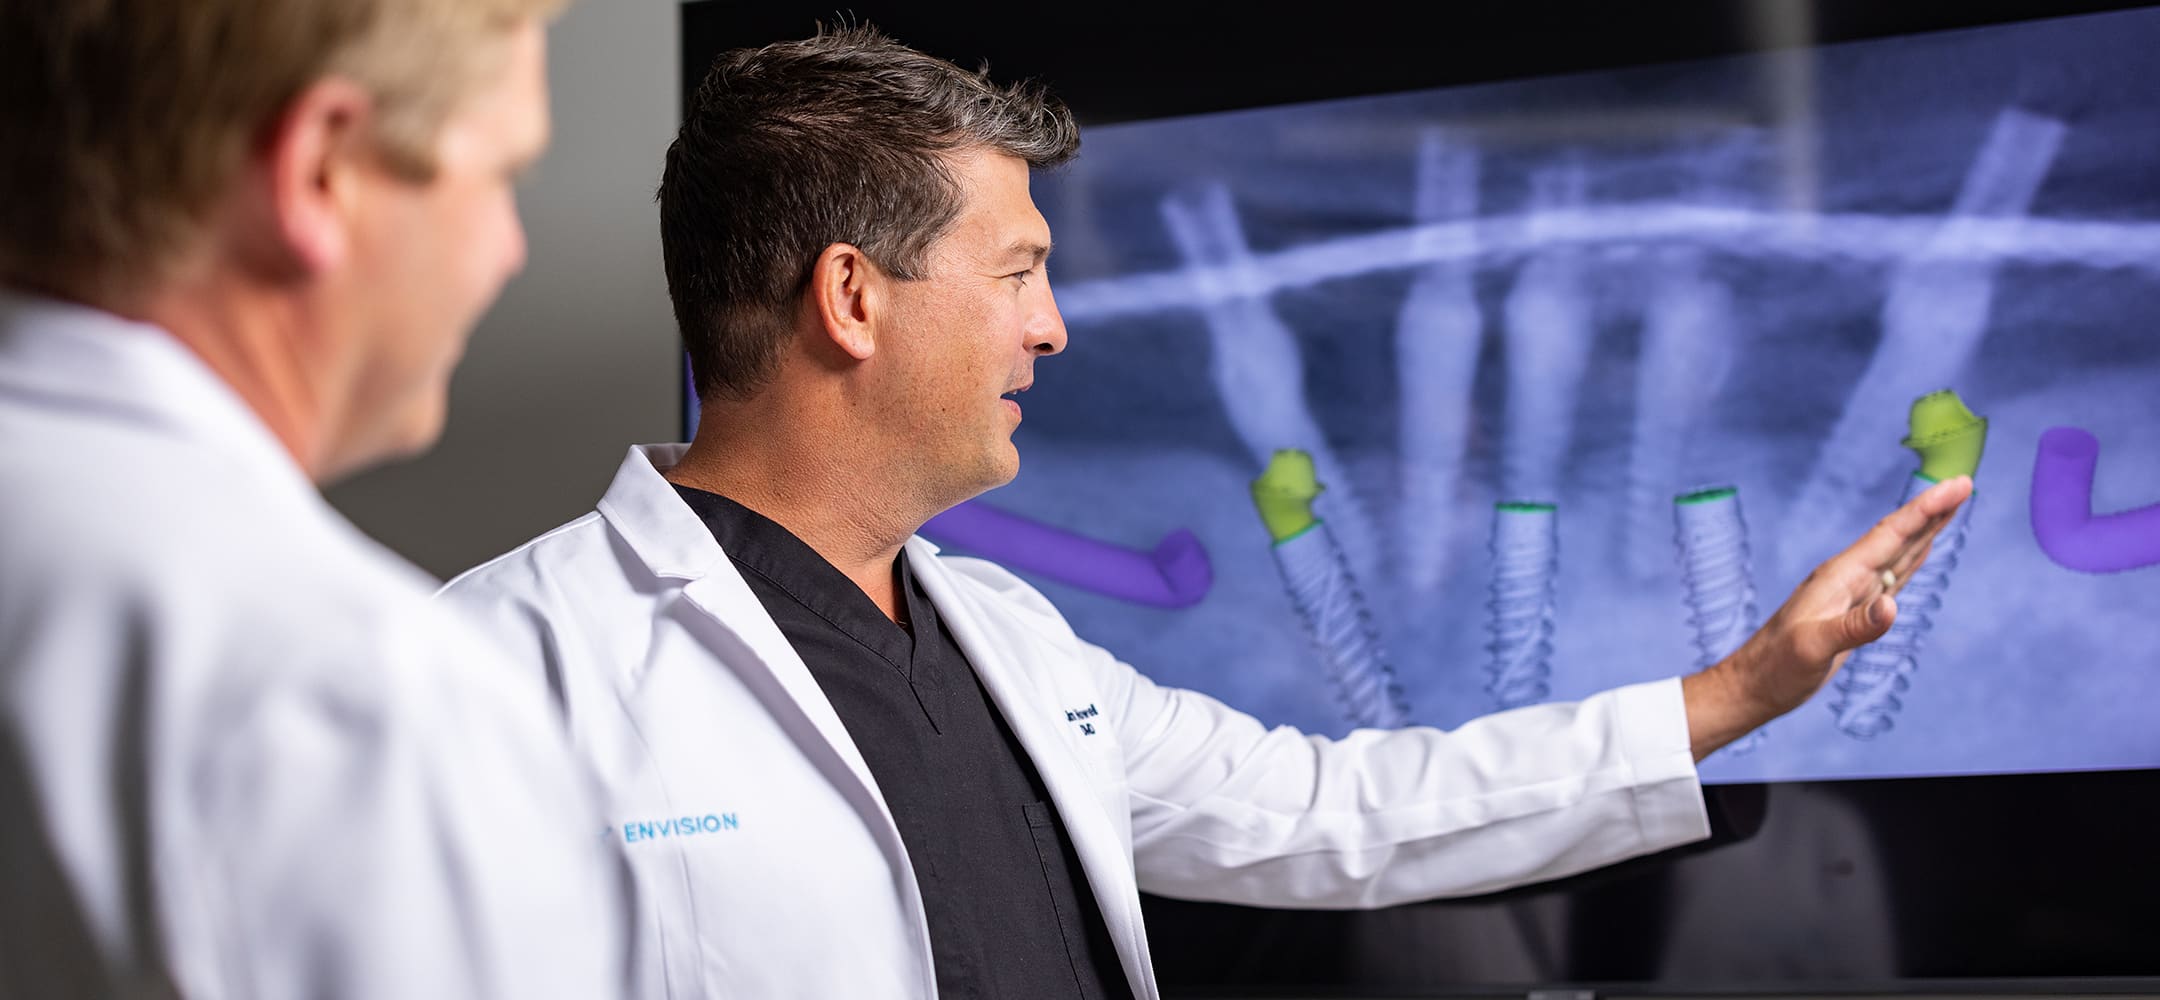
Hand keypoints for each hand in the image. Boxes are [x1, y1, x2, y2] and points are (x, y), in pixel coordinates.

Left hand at [1682, 474, 1973, 758]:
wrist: (1754, 684)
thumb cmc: (1777, 667)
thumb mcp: (1813, 647)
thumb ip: (1853, 627)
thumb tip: (1892, 606)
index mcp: (1840, 576)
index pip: (1891, 535)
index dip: (1925, 509)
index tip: (1958, 485)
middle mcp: (1848, 578)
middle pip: (1898, 536)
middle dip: (1932, 511)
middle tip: (1964, 484)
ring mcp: (1852, 594)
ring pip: (1897, 553)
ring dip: (1925, 530)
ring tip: (1951, 506)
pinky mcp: (1855, 612)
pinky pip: (1891, 577)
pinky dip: (1911, 559)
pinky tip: (1920, 550)